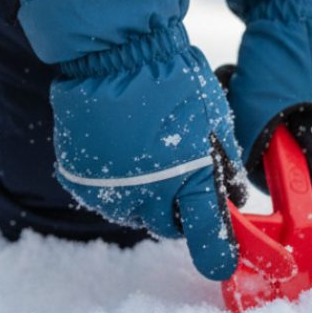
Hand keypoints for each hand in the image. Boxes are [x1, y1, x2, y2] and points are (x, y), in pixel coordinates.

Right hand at [18, 0, 245, 279]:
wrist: (112, 55)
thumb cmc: (171, 80)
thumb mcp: (214, 121)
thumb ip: (223, 166)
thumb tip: (231, 194)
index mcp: (188, 182)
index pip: (210, 243)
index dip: (218, 253)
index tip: (222, 257)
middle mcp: (146, 197)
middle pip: (167, 227)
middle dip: (177, 209)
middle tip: (179, 175)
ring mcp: (108, 190)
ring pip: (133, 211)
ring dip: (143, 194)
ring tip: (144, 153)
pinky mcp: (80, 180)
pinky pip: (103, 193)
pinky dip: (114, 180)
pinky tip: (119, 147)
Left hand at [223, 0, 311, 195]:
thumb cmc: (280, 59)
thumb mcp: (257, 114)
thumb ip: (258, 151)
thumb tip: (250, 171)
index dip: (277, 174)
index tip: (248, 161)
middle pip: (298, 146)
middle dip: (262, 134)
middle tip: (239, 113)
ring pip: (286, 115)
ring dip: (256, 105)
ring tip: (239, 81)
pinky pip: (287, 87)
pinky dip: (263, 82)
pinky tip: (247, 66)